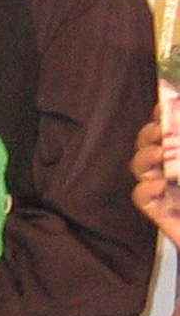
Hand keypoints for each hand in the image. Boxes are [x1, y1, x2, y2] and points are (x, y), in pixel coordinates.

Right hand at [131, 111, 179, 249]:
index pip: (170, 126)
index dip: (164, 111)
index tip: (166, 103)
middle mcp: (178, 168)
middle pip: (148, 142)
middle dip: (150, 132)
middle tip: (161, 132)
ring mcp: (169, 191)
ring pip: (140, 166)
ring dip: (145, 155)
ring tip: (159, 154)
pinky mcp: (162, 213)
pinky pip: (140, 197)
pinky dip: (144, 189)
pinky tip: (159, 186)